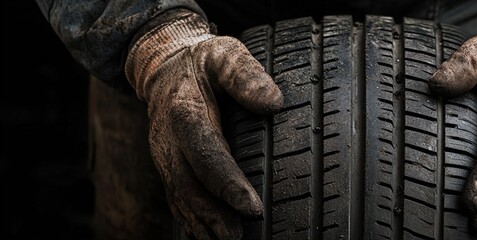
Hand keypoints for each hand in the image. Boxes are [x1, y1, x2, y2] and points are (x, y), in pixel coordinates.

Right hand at [125, 10, 282, 238]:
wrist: (164, 66)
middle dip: (213, 214)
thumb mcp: (224, 53)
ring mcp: (164, 155)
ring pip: (179, 196)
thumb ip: (245, 74)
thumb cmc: (202, 61)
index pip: (206, 153)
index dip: (226, 183)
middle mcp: (168, 139)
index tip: (251, 206)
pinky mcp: (167, 165)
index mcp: (184, 111)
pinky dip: (190, 219)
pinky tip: (207, 236)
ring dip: (202, 223)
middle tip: (238, 236)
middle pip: (187, 184)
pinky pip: (176, 196)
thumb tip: (272, 102)